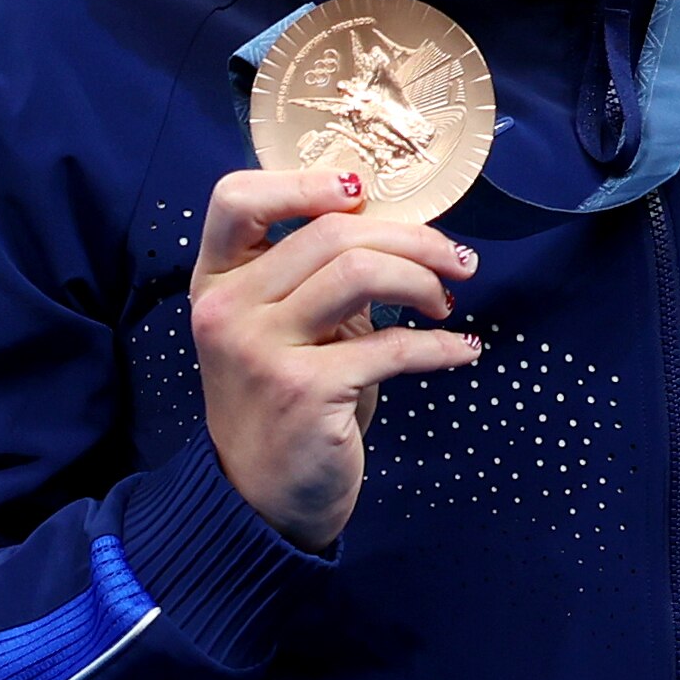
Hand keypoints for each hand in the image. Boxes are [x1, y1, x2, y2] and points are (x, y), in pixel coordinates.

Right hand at [192, 167, 482, 551]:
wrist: (260, 498)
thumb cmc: (286, 401)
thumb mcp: (286, 329)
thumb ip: (317, 277)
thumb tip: (401, 228)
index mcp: (216, 281)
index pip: (238, 198)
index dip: (306, 182)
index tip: (365, 192)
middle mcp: (227, 308)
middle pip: (331, 231)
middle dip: (413, 239)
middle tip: (456, 262)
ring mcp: (259, 349)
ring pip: (360, 272)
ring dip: (424, 281)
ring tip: (447, 302)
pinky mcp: (303, 391)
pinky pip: (393, 346)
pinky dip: (443, 346)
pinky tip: (464, 350)